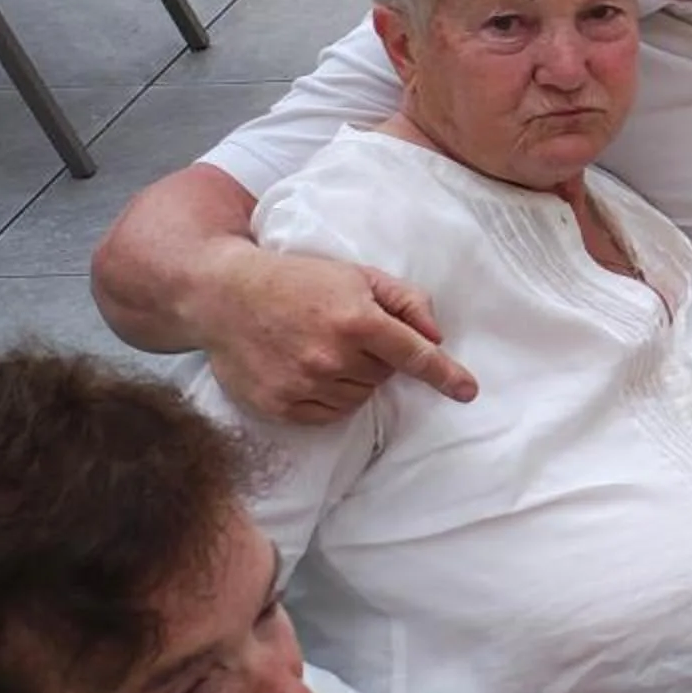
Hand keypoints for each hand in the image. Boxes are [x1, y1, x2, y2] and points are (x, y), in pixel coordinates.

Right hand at [199, 243, 478, 422]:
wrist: (224, 296)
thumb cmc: (298, 281)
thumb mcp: (357, 276)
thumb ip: (404, 301)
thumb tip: (436, 336)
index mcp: (356, 320)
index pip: (413, 355)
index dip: (444, 374)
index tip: (468, 392)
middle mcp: (331, 356)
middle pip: (384, 376)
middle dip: (375, 358)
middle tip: (343, 333)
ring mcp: (303, 383)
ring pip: (358, 397)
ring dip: (351, 379)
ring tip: (320, 349)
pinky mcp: (278, 405)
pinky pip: (327, 415)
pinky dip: (328, 398)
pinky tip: (306, 370)